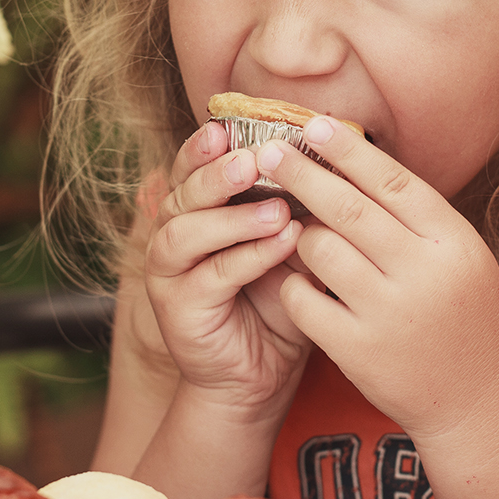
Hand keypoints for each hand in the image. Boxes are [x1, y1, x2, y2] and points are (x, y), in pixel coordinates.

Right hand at [143, 121, 313, 421]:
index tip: (231, 124)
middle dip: (215, 172)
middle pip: (183, 192)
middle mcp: (173, 234)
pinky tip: (280, 243)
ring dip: (233, 216)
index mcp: (196, 210)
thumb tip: (329, 158)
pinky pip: (211, 276)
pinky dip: (246, 256)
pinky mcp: (177, 308)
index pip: (193, 167)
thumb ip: (295, 206)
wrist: (261, 374)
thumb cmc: (278, 301)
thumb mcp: (290, 244)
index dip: (206, 145)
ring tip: (278, 208)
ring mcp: (169, 273)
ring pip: (187, 231)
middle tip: (253, 158)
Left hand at [258, 118, 498, 442]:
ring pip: (318, 249)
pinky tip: (295, 281)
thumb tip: (360, 160)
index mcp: (454, 242)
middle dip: (302, 174)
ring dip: (299, 236)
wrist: (479, 404)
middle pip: (348, 206)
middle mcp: (423, 272)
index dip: (348, 149)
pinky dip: (292, 285)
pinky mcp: (357, 350)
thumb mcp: (462, 260)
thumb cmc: (465, 321)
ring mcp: (389, 313)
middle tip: (270, 152)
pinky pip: (302, 299)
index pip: (391, 180)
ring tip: (297, 234)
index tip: (313, 124)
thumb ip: (419, 219)